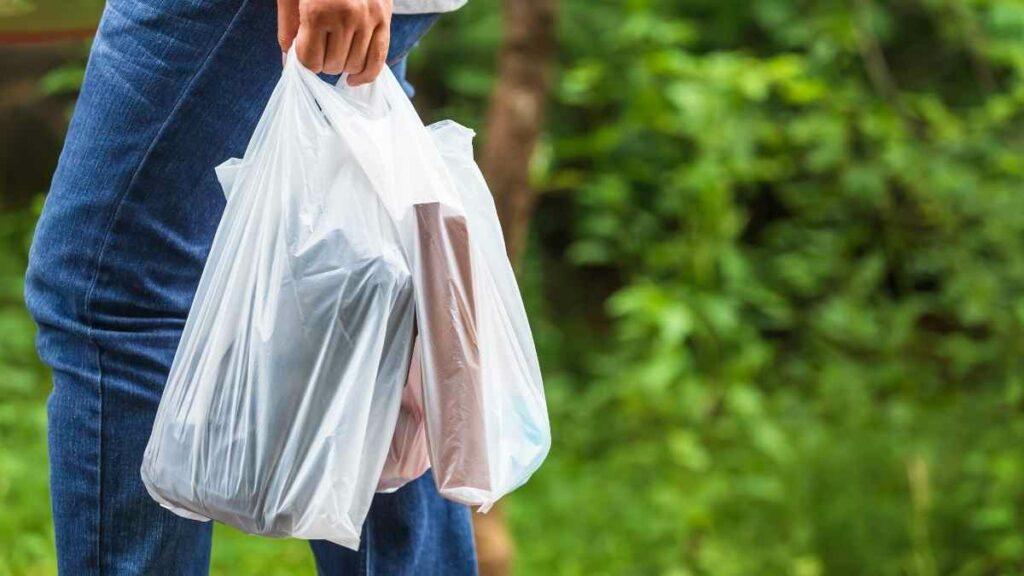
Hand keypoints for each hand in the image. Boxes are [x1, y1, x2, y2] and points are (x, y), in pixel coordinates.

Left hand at [277, 0, 391, 85]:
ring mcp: (369, 18)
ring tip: (335, 51)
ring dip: (341, 65)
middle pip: (332, 65)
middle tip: (319, 47)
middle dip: (322, 61)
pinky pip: (378, 59)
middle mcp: (347, 17)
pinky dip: (365, 75)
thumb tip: (288, 63)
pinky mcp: (385, 18)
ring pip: (354, 65)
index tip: (303, 50)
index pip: (310, 60)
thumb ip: (289, 28)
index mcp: (319, 11)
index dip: (304, 60)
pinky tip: (353, 79)